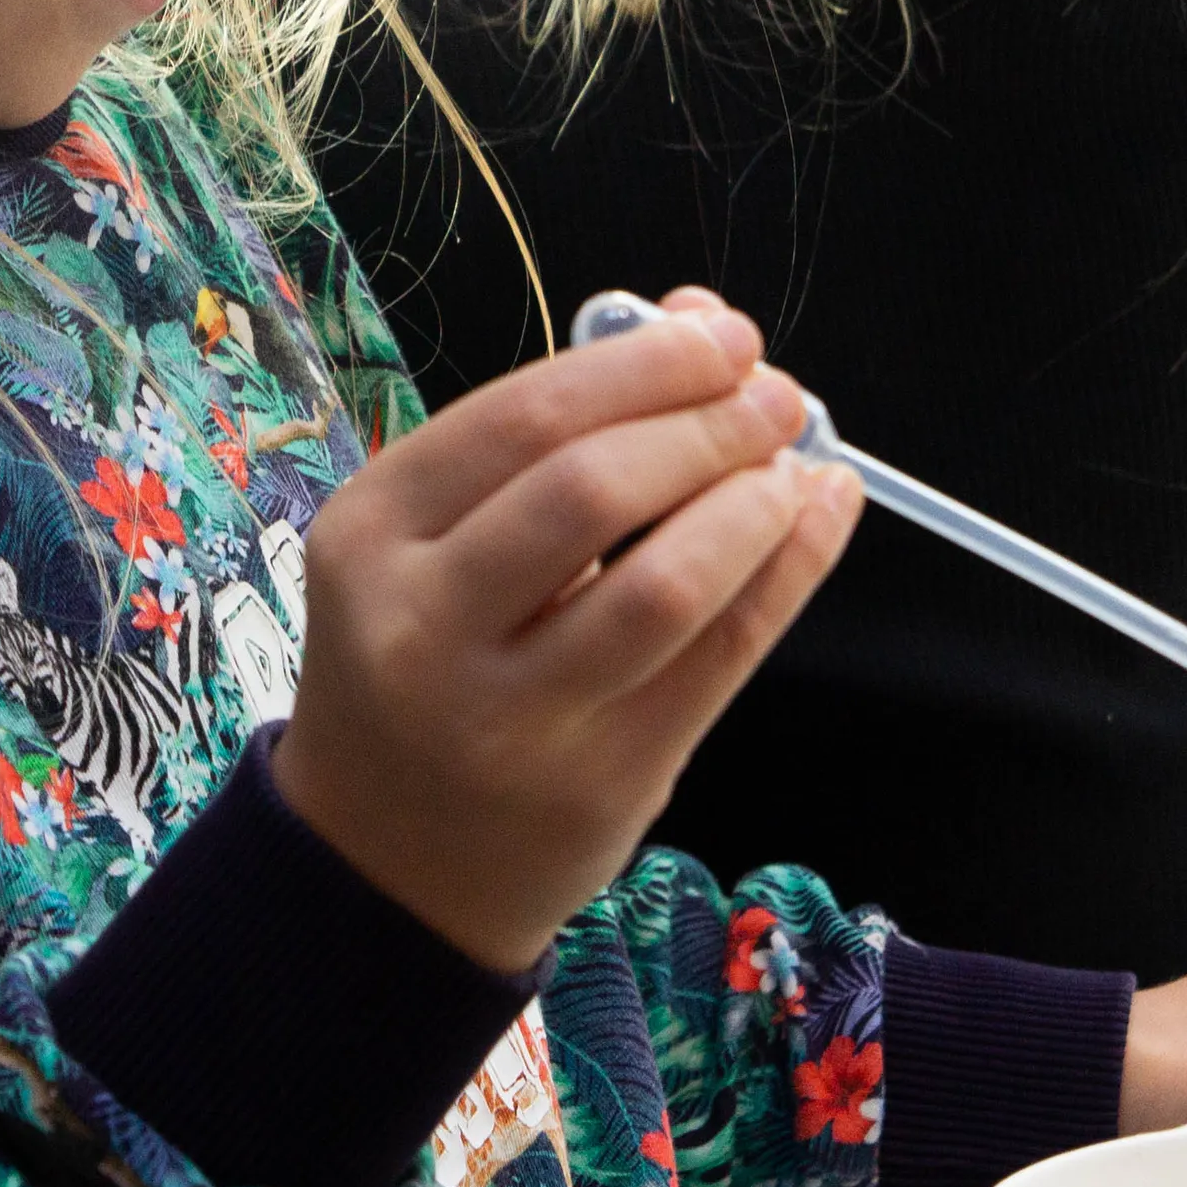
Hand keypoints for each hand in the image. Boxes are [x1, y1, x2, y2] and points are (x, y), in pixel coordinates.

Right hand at [271, 288, 865, 971]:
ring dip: (754, 504)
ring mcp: (512, 719)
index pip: (522, 419)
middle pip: (590, 491)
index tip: (721, 335)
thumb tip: (696, 323)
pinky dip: (786, 576)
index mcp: (370, 534)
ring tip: (796, 466)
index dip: (641, 365)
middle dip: (704, 424)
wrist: (382, 864)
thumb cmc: (420, 660)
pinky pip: (718, 661)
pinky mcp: (601, 785)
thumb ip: (551, 433)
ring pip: (663, 586)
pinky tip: (816, 521)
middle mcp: (424, 626)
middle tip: (773, 394)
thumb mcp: (431, 542)